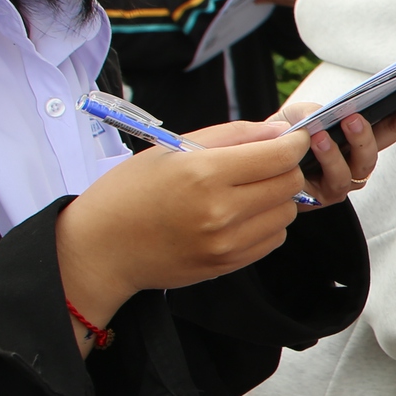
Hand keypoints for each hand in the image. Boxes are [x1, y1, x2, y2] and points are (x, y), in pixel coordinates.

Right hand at [56, 118, 315, 351]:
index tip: (292, 138)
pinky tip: (239, 215)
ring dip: (276, 198)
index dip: (293, 142)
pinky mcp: (228, 264)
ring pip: (286, 213)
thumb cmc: (130, 191)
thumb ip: (233, 135)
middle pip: (289, 184)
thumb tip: (280, 131)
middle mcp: (219, 210)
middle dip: (286, 167)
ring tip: (246, 191)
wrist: (102, 249)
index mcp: (204, 173)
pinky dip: (266, 223)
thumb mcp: (173, 148)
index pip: (278, 156)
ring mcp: (226, 242)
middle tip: (266, 162)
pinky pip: (273, 239)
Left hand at [276, 88, 395, 205]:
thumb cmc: (281, 137)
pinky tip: (312, 143)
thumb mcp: (296, 115)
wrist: (256, 162)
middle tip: (356, 116)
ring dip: (342, 149)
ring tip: (323, 133)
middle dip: (375, 131)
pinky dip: (324, 160)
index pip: (390, 126)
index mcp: (356, 140)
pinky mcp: (325, 198)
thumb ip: (311, 111)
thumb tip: (324, 116)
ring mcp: (342, 182)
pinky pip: (333, 180)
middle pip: (379, 149)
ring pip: (357, 168)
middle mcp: (355, 162)